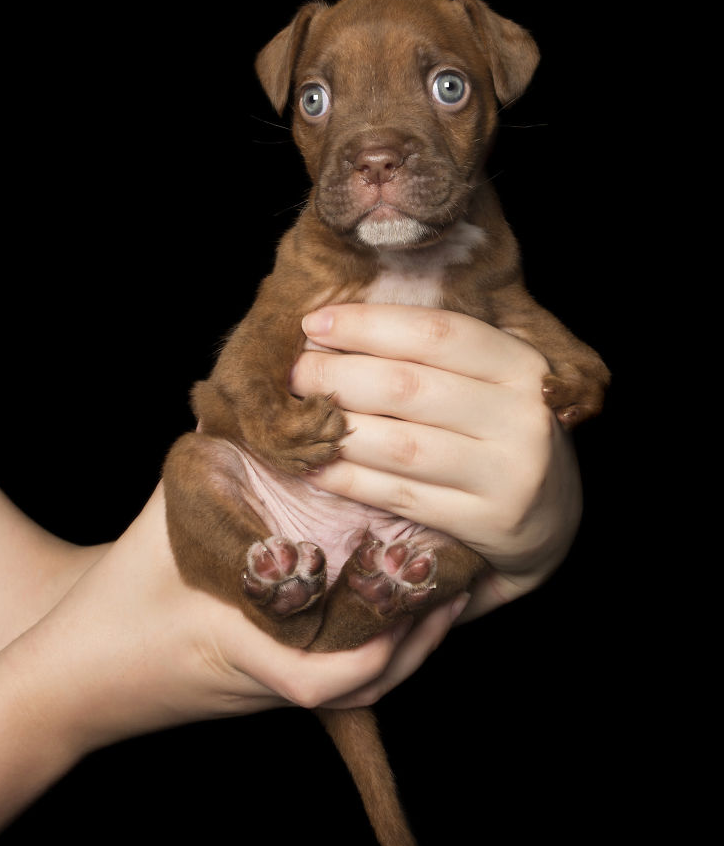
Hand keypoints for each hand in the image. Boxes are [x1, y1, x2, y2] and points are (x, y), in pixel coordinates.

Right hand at [17, 485, 469, 756]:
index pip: (324, 680)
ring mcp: (270, 691)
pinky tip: (389, 593)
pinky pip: (335, 668)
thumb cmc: (113, 603)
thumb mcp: (162, 524)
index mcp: (245, 652)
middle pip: (366, 688)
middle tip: (461, 578)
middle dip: (421, 639)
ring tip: (443, 586)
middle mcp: (269, 682)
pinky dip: (374, 639)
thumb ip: (214, 469)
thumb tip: (259, 405)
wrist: (75, 674)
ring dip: (406, 642)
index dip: (384, 651)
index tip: (428, 600)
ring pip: (359, 685)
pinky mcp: (266, 685)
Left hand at [289, 304, 583, 619]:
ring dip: (336, 429)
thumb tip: (332, 330)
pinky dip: (349, 479)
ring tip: (297, 417)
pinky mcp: (483, 522)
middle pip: (410, 388)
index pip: (438, 333)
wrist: (551, 519)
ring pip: (401, 446)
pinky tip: (313, 465)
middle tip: (294, 374)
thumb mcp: (491, 384)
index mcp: (521, 367)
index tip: (313, 323)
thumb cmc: (500, 433)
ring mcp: (505, 475)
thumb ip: (433, 358)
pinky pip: (400, 496)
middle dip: (338, 376)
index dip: (369, 325)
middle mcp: (519, 418)